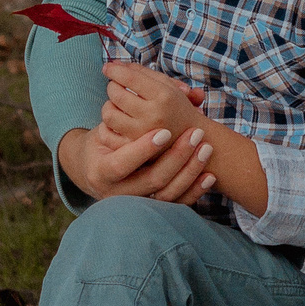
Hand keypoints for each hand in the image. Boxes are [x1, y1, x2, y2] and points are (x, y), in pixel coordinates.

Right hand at [57, 122, 215, 202]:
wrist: (95, 168)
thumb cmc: (104, 140)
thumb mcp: (106, 125)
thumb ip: (126, 110)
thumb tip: (153, 97)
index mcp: (100, 170)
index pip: (121, 164)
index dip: (143, 149)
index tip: (164, 132)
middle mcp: (116, 192)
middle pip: (151, 180)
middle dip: (176, 157)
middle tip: (195, 135)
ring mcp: (135, 204)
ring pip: (167, 196)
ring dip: (189, 172)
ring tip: (205, 150)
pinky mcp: (152, 208)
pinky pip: (176, 205)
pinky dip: (194, 191)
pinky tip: (209, 176)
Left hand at [102, 60, 205, 142]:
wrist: (192, 140)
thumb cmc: (176, 107)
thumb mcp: (165, 85)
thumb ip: (140, 72)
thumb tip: (113, 64)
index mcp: (164, 96)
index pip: (130, 78)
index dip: (114, 70)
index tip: (107, 67)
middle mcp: (154, 115)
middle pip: (116, 95)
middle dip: (112, 86)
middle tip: (116, 86)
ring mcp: (144, 135)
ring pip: (109, 115)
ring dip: (109, 106)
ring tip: (116, 104)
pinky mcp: (136, 150)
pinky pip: (108, 135)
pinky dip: (107, 126)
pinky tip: (115, 120)